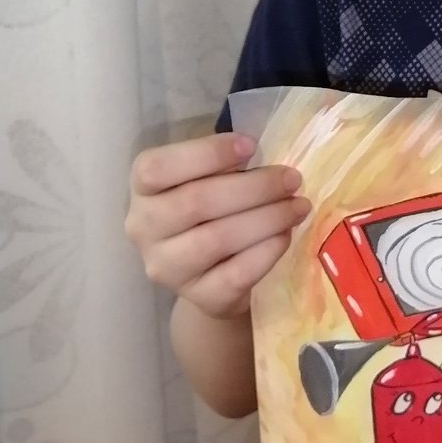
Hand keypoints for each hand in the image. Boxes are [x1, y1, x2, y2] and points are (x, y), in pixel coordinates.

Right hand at [125, 133, 310, 318]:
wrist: (210, 276)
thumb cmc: (210, 211)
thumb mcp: (206, 179)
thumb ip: (222, 165)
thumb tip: (262, 156)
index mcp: (143, 188)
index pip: (158, 167)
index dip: (207, 153)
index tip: (252, 145)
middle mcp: (143, 228)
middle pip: (196, 203)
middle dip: (254, 187)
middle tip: (292, 179)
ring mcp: (167, 268)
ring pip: (217, 239)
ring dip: (267, 218)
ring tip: (298, 206)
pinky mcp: (198, 297)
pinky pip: (236, 274)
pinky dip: (267, 250)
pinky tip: (286, 235)